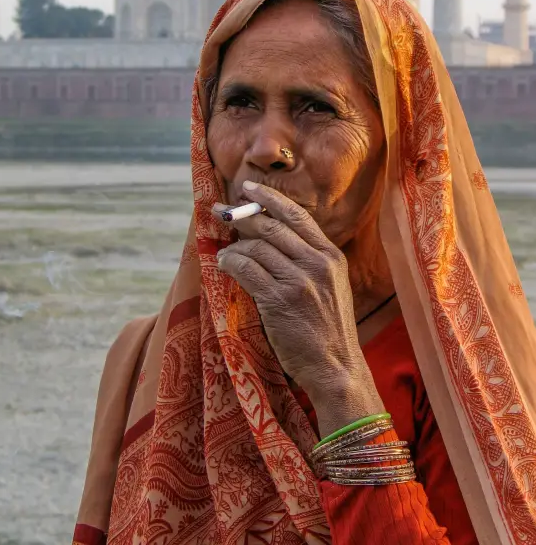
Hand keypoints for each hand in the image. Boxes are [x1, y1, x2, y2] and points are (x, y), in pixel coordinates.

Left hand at [212, 181, 383, 434]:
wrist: (336, 367)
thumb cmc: (328, 328)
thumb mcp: (331, 285)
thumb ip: (309, 259)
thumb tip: (272, 236)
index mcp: (331, 256)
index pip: (297, 216)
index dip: (270, 198)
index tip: (248, 189)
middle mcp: (317, 264)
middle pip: (272, 227)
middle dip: (242, 216)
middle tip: (221, 211)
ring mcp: (299, 282)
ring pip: (256, 248)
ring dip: (233, 246)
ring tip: (224, 251)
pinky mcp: (279, 301)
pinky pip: (246, 270)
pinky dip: (230, 263)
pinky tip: (223, 264)